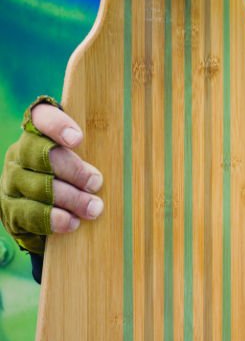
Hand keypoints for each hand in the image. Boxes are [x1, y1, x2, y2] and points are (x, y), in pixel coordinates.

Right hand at [0, 96, 103, 253]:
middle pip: (42, 155)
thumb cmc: (75, 177)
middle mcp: (20, 154)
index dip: (57, 125)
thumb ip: (99, 148)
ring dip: (70, 198)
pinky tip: (72, 223)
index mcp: (38, 135)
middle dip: (73, 170)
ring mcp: (12, 181)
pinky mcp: (11, 208)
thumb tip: (135, 147)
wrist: (44, 212)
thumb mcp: (86, 158)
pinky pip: (29, 213)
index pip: (41, 118)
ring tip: (94, 208)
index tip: (78, 139)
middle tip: (97, 183)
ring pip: (38, 186)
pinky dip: (54, 219)